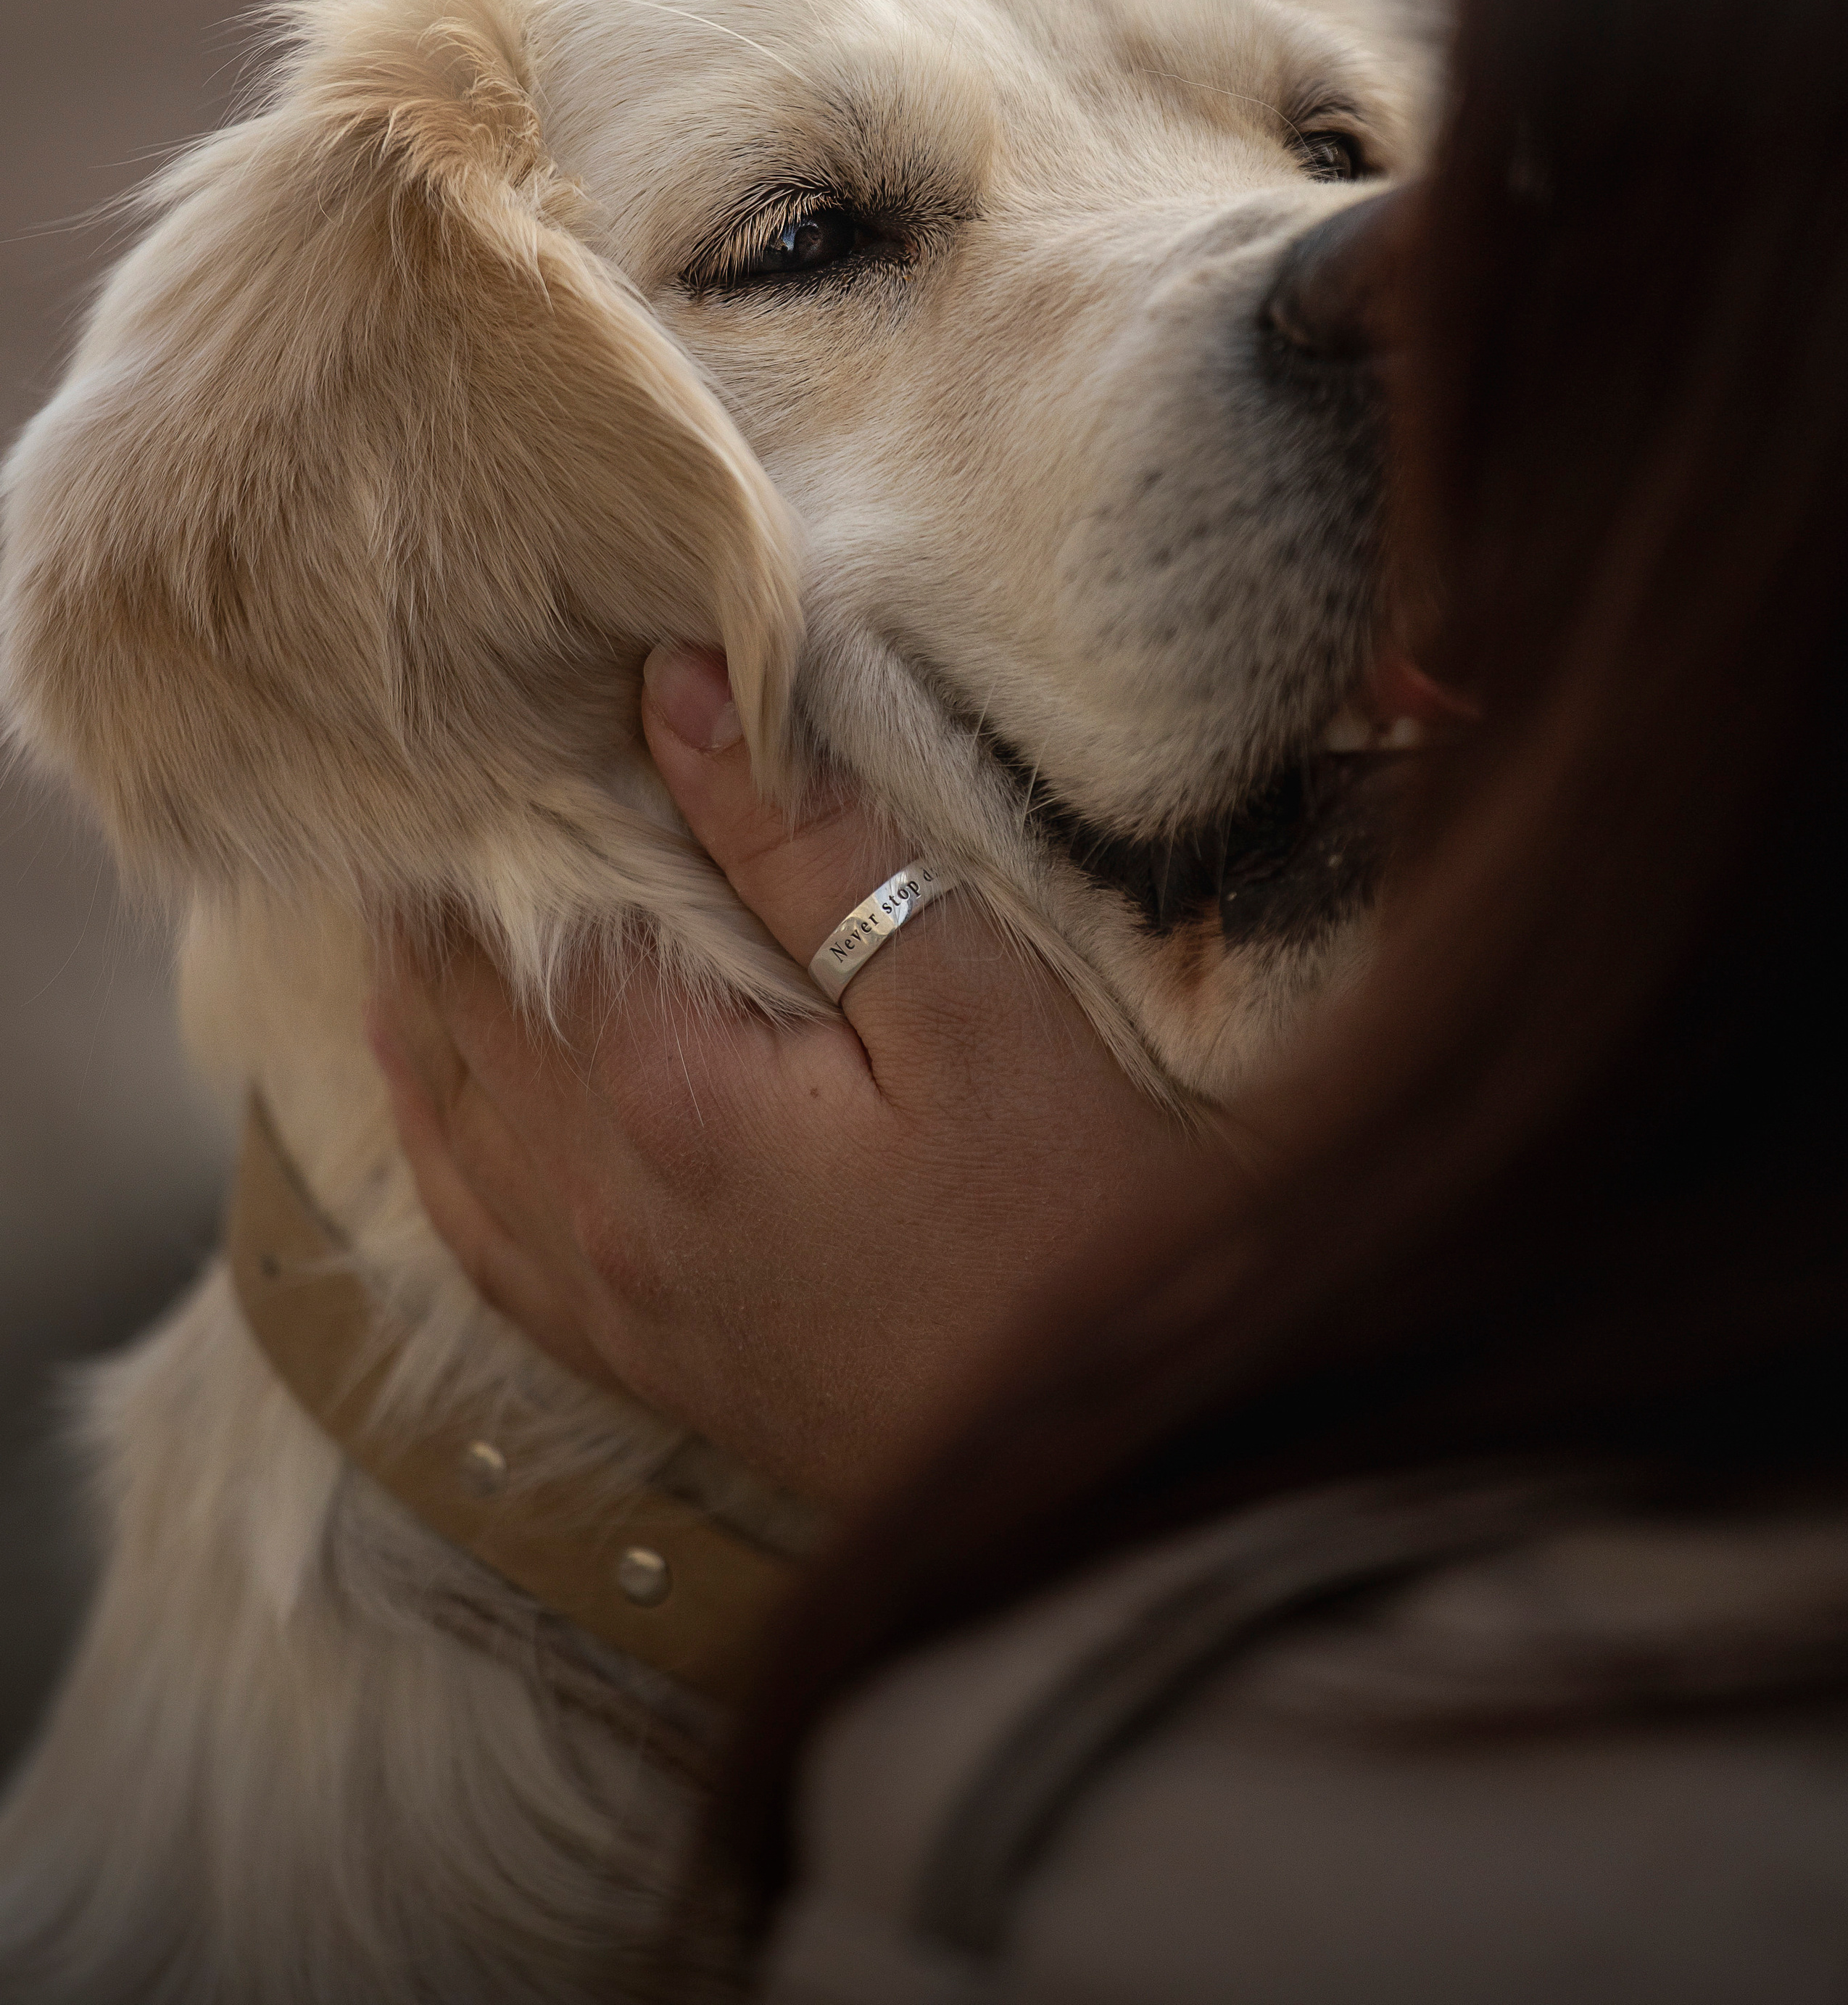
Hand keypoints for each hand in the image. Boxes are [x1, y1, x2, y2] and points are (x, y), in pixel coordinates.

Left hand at [369, 647, 1225, 1507]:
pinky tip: (426, 1083)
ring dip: (427, 991)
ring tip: (426, 886)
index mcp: (666, 1096)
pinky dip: (437, 1130)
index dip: (519, 799)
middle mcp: (594, 1202)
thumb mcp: (967, 1001)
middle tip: (466, 775)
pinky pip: (480, 1233)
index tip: (523, 711)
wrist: (1113, 1464)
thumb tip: (674, 692)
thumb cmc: (1076, 1219)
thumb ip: (810, 847)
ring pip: (448, 1108)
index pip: (531, 905)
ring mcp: (606, 1295)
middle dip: (458, 884)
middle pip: (462, 1002)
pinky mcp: (639, 1358)